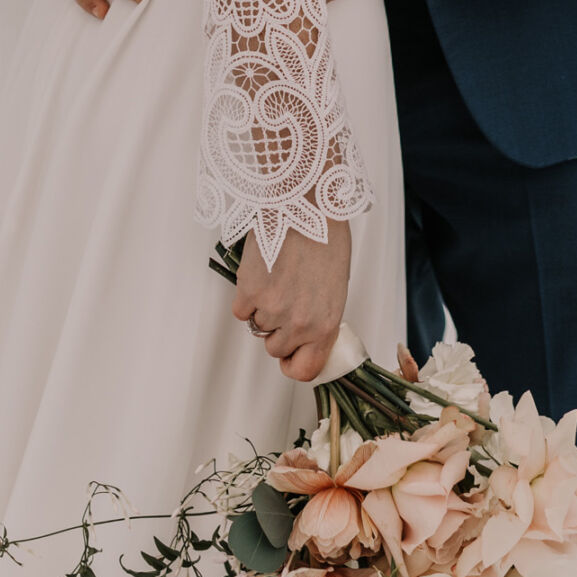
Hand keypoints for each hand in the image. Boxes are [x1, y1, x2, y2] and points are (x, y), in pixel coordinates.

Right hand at [232, 220, 352, 382]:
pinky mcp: (249, 292)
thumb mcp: (335, 288)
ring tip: (277, 278)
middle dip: (277, 329)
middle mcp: (300, 323)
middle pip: (275, 349)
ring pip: (257, 328)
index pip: (305, 370)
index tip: (289, 357)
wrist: (306, 206)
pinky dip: (247, 295)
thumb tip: (304, 334)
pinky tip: (262, 273)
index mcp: (326, 324)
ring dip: (263, 310)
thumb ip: (319, 317)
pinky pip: (241, 311)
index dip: (293, 365)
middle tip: (284, 300)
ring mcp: (273, 309)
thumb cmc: (325, 238)